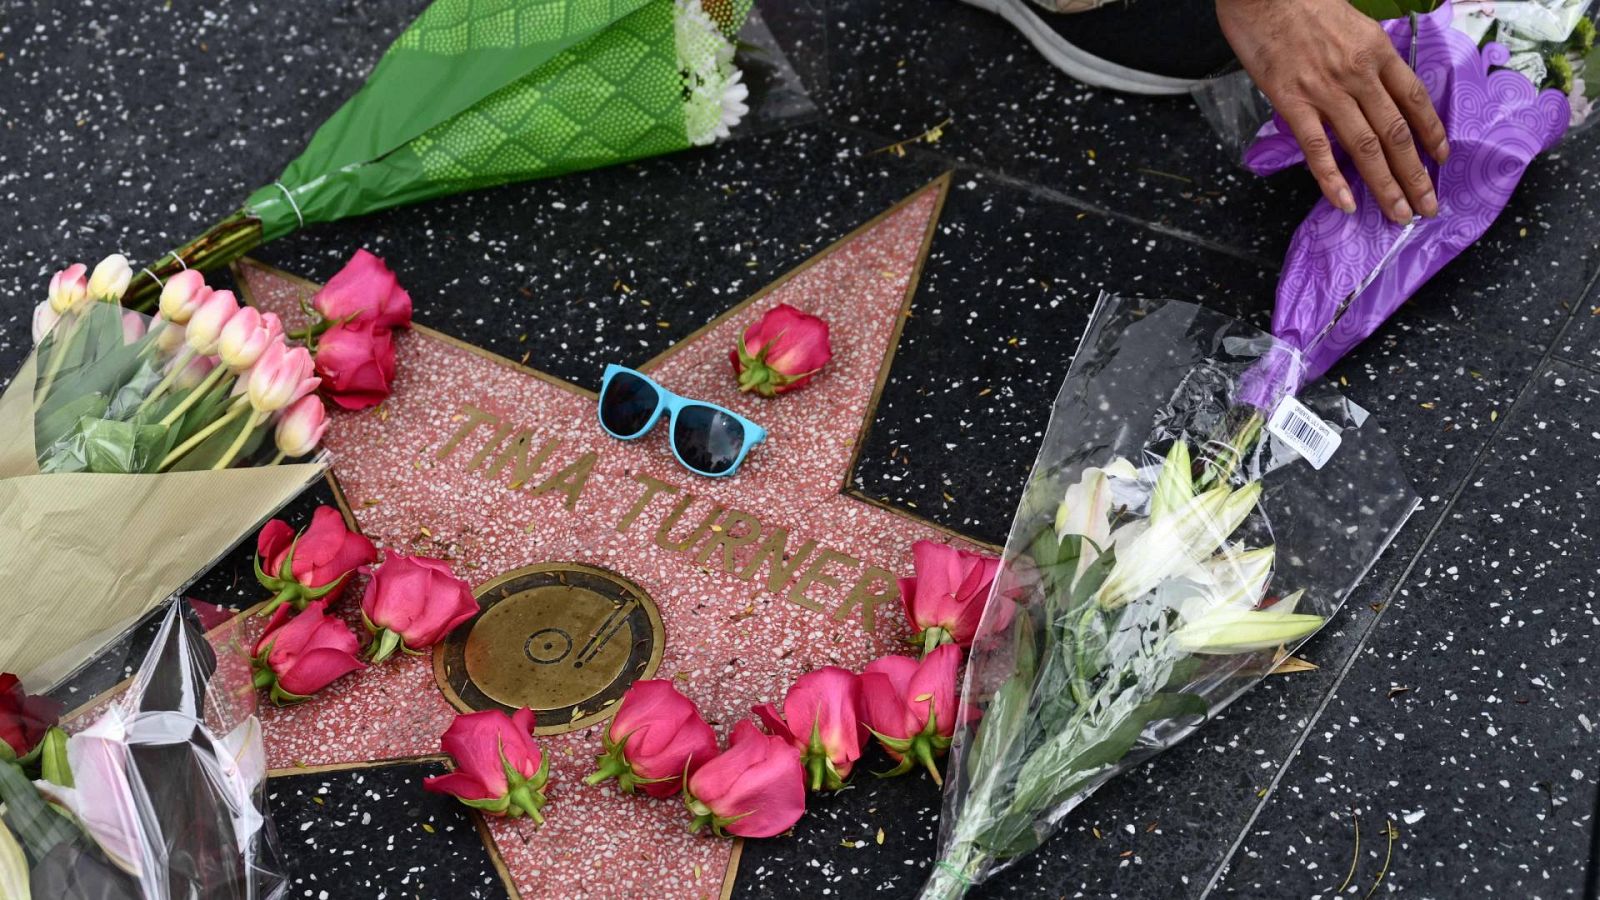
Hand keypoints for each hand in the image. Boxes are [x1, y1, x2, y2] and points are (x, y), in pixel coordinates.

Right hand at [1216, 0, 1448, 222]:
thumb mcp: (1348, 19)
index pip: (1414, 99)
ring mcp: (1326, 90)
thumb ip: (1362, 53)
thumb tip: (1368, 83)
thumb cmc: (1300, 0)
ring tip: (1399, 214)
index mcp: (1376, 50)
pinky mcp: (1292, 102)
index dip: (1431, 132)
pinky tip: (1345, 203)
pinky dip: (1332, 179)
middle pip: (1395, 133)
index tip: (1441, 158)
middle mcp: (1358, 74)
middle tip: (1428, 206)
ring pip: (1365, 147)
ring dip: (1385, 185)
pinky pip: (1317, 148)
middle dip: (1415, 174)